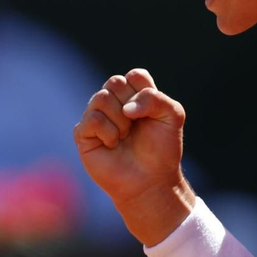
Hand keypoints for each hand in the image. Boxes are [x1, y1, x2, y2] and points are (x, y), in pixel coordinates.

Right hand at [73, 68, 192, 243]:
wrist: (151, 180)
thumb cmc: (162, 149)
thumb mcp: (172, 116)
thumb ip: (154, 98)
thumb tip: (126, 108)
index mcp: (134, 95)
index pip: (135, 76)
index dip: (144, 92)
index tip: (151, 113)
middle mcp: (113, 103)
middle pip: (115, 82)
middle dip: (130, 104)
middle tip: (136, 126)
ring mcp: (97, 117)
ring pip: (101, 98)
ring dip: (120, 121)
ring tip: (125, 137)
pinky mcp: (84, 134)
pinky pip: (92, 119)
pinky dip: (108, 132)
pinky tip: (113, 145)